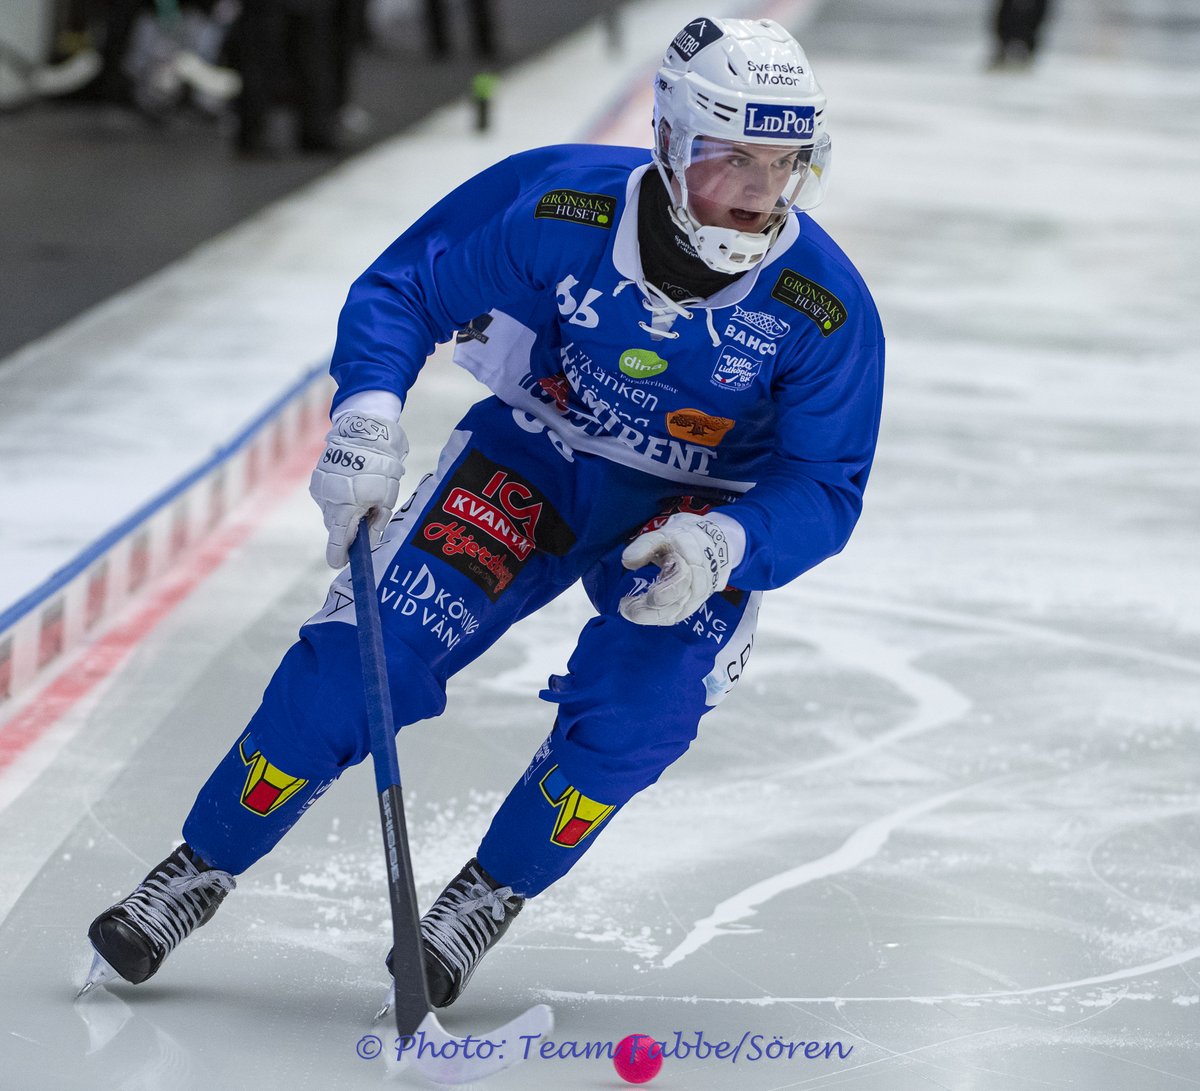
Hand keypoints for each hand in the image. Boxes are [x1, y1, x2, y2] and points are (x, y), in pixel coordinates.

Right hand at [309, 412, 408, 567]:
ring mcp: (320, 489)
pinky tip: (352, 487)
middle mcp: (327, 500)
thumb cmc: (381, 467)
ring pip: (331, 511)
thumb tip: (367, 543)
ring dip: (343, 512)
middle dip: (347, 530)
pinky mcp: (317, 479)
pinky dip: (339, 498)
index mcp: (345, 507)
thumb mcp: (385, 499)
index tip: (339, 564)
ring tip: (362, 497)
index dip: (338, 554)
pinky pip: (328, 497)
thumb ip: (374, 523)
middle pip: (334, 527)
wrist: (363, 432)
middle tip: (364, 523)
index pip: (337, 540)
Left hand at [618, 513, 733, 625]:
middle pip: (677, 602)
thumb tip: (627, 561)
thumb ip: (645, 545)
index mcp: (693, 561)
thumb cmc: (683, 541)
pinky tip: (643, 616)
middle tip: (626, 608)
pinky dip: (658, 618)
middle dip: (651, 610)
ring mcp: (698, 595)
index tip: (640, 597)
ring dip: (651, 616)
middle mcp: (699, 581)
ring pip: (676, 612)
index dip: (662, 592)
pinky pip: (676, 616)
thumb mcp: (664, 535)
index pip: (681, 580)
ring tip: (629, 611)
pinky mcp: (693, 604)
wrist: (711, 547)